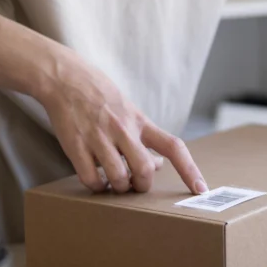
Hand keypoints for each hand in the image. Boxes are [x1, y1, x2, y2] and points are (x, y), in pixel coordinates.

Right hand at [36, 51, 207, 194]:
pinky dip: (97, 187)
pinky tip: (97, 182)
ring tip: (114, 184)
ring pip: (118, 177)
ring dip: (119, 188)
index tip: (201, 188)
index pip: (173, 146)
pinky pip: (91, 179)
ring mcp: (99, 138)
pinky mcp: (76, 146)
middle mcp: (123, 130)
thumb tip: (158, 164)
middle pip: (144, 169)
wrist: (66, 78)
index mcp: (140, 122)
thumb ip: (145, 137)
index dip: (189, 169)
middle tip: (134, 185)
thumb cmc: (102, 96)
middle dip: (142, 185)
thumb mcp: (130, 111)